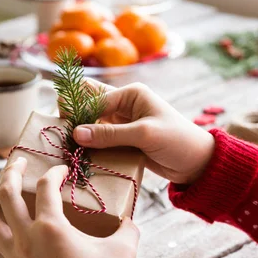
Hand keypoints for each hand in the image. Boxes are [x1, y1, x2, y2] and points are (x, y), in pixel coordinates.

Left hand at [0, 157, 139, 257]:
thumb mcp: (123, 251)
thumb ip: (127, 229)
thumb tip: (128, 221)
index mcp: (51, 227)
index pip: (46, 187)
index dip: (54, 172)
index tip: (62, 170)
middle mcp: (27, 237)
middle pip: (6, 193)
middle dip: (11, 171)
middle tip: (18, 162)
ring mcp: (16, 255)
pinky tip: (5, 226)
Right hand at [70, 80, 215, 183]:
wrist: (197, 164)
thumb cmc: (177, 141)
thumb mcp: (144, 134)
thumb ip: (110, 134)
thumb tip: (77, 133)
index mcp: (131, 94)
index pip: (96, 100)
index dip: (79, 113)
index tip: (64, 128)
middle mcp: (124, 106)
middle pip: (90, 107)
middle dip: (75, 117)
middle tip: (59, 130)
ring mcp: (122, 124)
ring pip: (92, 125)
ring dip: (81, 134)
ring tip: (65, 145)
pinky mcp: (123, 141)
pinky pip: (100, 141)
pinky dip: (90, 147)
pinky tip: (78, 154)